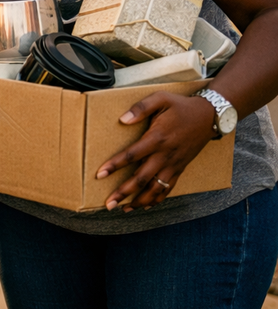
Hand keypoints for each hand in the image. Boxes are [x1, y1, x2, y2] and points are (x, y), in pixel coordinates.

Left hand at [96, 91, 215, 210]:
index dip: (115, 165)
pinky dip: (157, 199)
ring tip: (123, 209)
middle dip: (124, 192)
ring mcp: (173, 164)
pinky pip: (168, 188)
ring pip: (155, 188)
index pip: (132, 155)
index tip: (100, 174)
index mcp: (157, 138)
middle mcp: (165, 155)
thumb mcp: (161, 99)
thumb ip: (140, 108)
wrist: (210, 116)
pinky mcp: (180, 168)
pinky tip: (145, 206)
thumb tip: (122, 119)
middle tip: (109, 204)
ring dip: (139, 201)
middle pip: (141, 178)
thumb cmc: (181, 107)